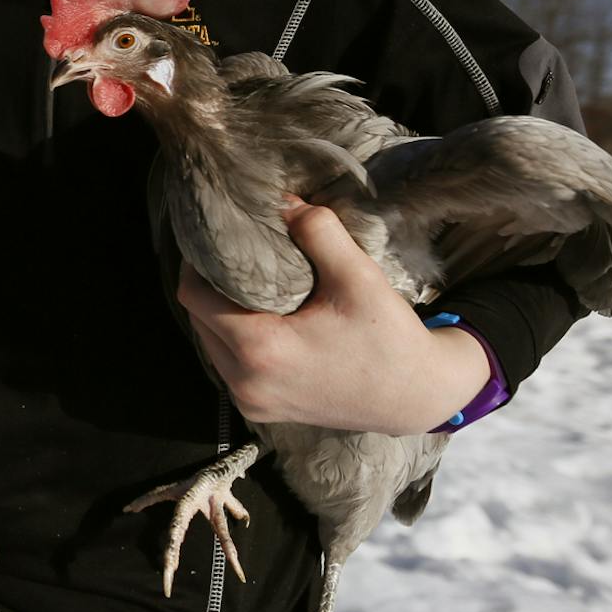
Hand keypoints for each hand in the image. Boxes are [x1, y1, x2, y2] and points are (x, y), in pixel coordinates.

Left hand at [177, 203, 488, 434]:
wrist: (418, 397)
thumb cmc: (390, 338)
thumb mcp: (358, 276)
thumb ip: (317, 231)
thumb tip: (281, 202)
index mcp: (261, 351)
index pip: (194, 295)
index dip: (198, 261)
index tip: (218, 237)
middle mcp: (245, 383)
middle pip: (197, 318)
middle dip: (210, 284)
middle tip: (235, 255)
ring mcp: (252, 402)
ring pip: (209, 342)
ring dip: (221, 311)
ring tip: (249, 283)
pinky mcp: (262, 409)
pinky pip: (228, 364)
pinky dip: (235, 337)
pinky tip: (262, 315)